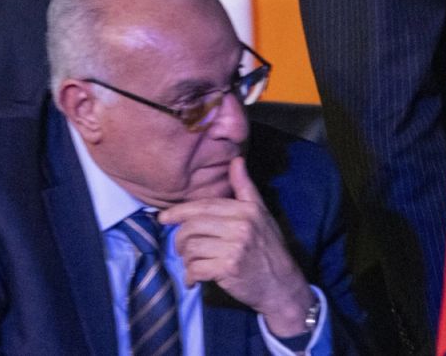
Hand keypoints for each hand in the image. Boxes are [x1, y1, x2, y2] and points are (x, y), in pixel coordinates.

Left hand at [158, 156, 316, 335]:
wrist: (282, 284)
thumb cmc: (268, 248)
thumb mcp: (261, 213)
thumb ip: (245, 187)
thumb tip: (237, 159)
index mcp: (246, 210)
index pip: (204, 206)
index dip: (180, 211)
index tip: (163, 218)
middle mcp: (241, 226)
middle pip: (193, 226)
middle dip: (180, 238)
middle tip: (182, 248)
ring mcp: (235, 248)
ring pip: (191, 248)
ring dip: (186, 259)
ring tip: (193, 263)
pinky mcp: (228, 269)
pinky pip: (195, 268)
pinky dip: (190, 276)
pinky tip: (195, 279)